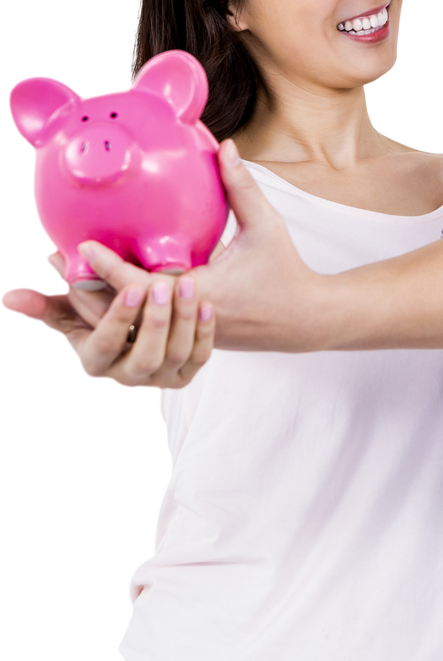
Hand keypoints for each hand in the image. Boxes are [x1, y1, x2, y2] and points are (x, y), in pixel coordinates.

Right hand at [1, 251, 214, 389]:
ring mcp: (161, 377)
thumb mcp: (67, 313)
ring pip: (177, 353)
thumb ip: (40, 305)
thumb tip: (8, 297)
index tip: (134, 286)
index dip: (119, 319)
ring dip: (184, 318)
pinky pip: (200, 356)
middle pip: (147, 356)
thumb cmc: (93, 316)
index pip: (105, 345)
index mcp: (96, 362)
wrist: (132, 331)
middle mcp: (128, 377)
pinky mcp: (187, 372)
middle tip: (163, 283)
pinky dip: (204, 330)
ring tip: (188, 282)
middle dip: (156, 321)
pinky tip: (205, 303)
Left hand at [16, 140, 317, 353]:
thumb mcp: (266, 226)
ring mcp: (185, 333)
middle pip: (124, 312)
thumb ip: (242, 186)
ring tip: (64, 274)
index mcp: (204, 295)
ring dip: (97, 303)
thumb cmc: (286, 272)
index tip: (83, 247)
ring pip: (130, 324)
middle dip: (86, 290)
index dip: (110, 269)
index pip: (145, 287)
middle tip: (53, 260)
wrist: (305, 319)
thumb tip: (224, 146)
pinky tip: (97, 288)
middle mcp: (188, 319)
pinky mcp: (184, 335)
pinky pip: (145, 325)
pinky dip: (120, 309)